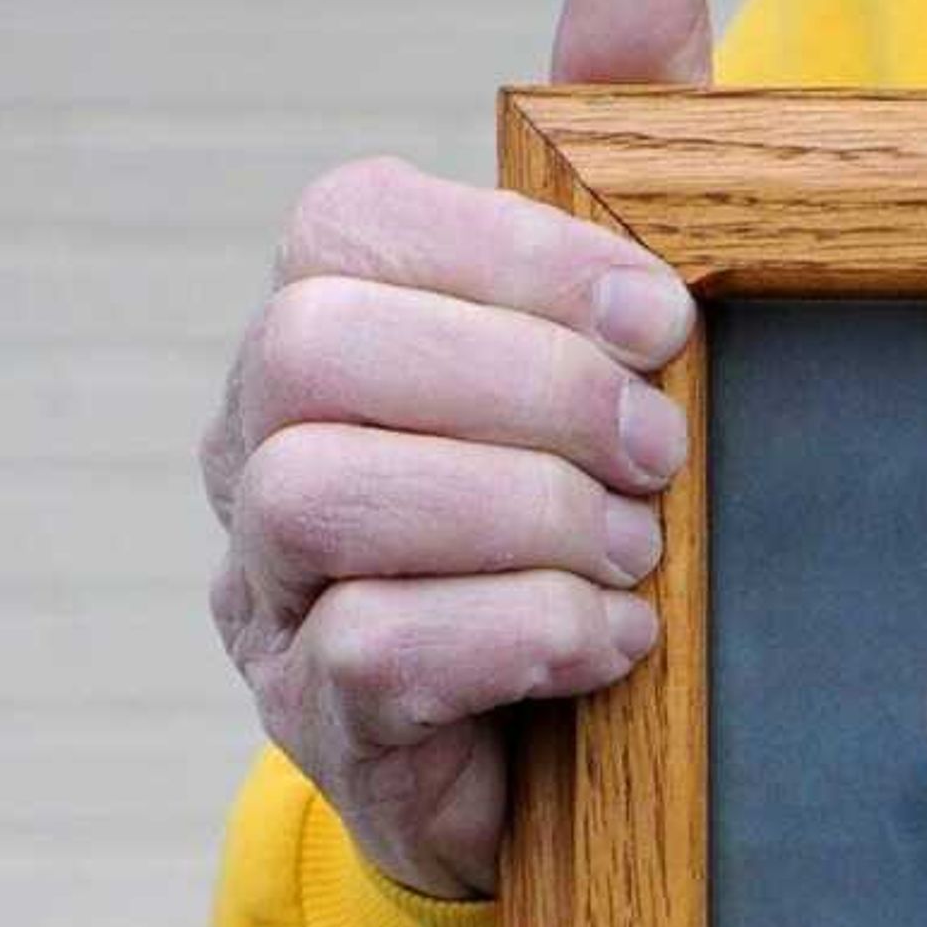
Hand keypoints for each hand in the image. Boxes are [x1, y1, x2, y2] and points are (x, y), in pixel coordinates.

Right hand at [200, 0, 714, 900]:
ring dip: (516, 514)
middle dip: (521, 390)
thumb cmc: (585, 520)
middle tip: (663, 454)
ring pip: (324, 497)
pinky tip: (613, 645)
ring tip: (637, 555)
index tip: (661, 320)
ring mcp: (274, 590)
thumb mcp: (613, 343)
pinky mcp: (327, 722)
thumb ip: (617, 168)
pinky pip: (375, 652)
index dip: (514, 259)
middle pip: (315, 350)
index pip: (354, 229)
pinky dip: (516, 634)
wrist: (566, 758)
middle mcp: (263, 444)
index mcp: (328, 330)